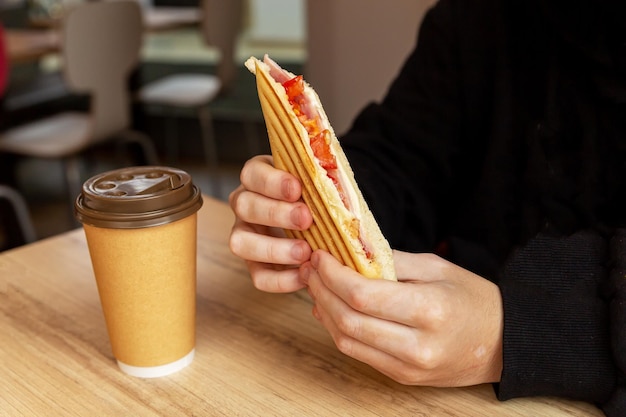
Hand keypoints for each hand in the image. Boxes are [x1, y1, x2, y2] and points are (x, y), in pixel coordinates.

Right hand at [229, 155, 313, 292]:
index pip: (253, 174)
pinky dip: (280, 279)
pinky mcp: (253, 264)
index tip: (297, 188)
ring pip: (241, 242)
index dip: (272, 182)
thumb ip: (319, 183)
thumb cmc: (315, 195)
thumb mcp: (314, 183)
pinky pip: (258, 276)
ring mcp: (244, 235)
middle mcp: (244, 204)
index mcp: (257, 178)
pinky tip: (304, 274)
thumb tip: (335, 191)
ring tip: (305, 252)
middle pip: (245, 206)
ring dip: (273, 249)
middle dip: (276, 214)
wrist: (318, 220)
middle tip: (306, 220)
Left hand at [300, 250, 502, 386]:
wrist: (502, 342)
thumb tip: (348, 251)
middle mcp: (416, 345)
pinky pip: (357, 353)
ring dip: (323, 311)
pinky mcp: (402, 377)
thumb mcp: (436, 267)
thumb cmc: (472, 298)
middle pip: (348, 320)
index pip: (363, 295)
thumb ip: (390, 260)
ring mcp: (408, 366)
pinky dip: (338, 329)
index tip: (320, 256)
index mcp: (429, 309)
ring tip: (316, 286)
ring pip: (346, 340)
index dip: (333, 275)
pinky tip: (331, 308)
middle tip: (311, 268)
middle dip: (320, 290)